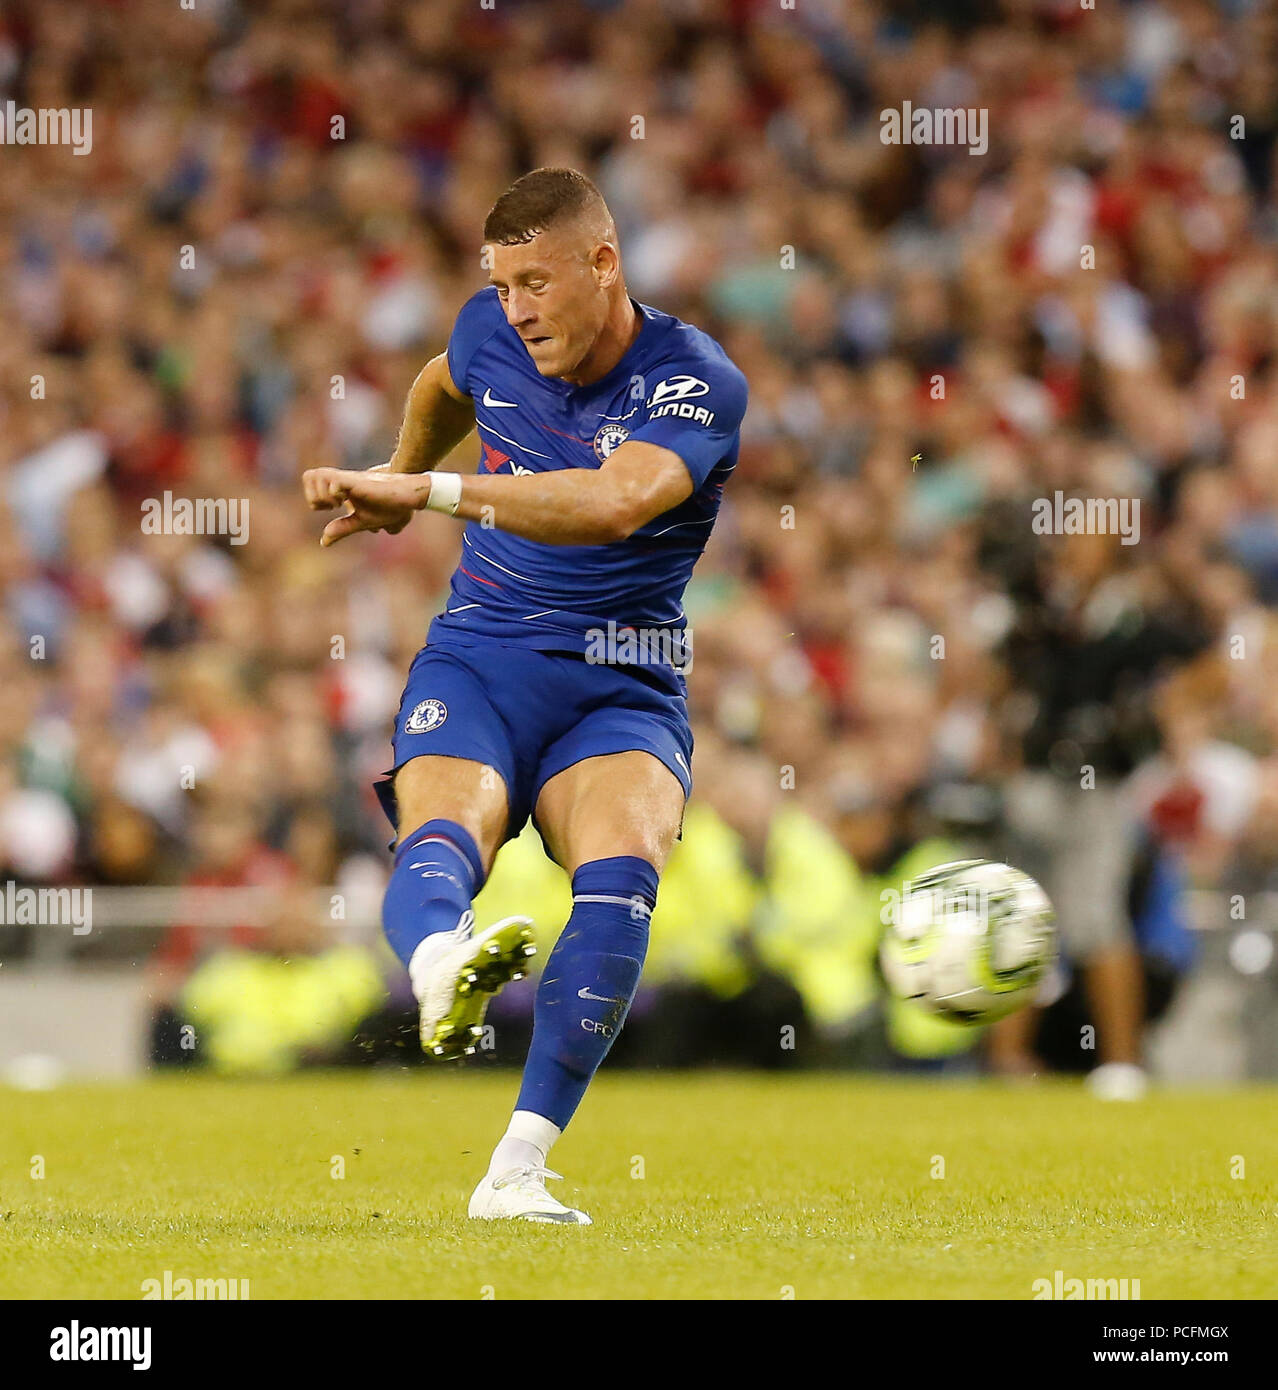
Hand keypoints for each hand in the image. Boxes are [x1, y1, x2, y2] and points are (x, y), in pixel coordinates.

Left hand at [302, 467, 428, 546]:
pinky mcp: (356, 482)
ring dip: (321, 494)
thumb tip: (323, 542)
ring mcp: (348, 480)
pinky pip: (333, 481)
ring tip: (337, 504)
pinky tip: (345, 501)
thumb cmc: (388, 508)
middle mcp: (341, 481)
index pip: (311, 480)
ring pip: (317, 476)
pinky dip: (333, 493)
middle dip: (314, 496)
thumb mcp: (361, 521)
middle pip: (309, 476)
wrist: (408, 497)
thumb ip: (342, 528)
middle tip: (331, 507)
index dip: (314, 498)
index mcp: (340, 488)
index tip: (330, 508)